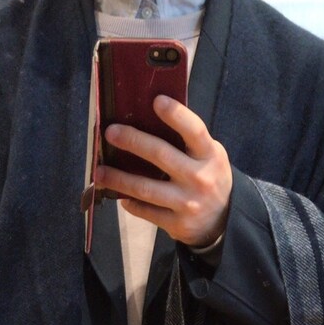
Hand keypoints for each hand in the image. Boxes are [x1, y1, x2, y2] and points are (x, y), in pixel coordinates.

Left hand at [96, 96, 232, 247]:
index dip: (176, 115)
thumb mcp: (209, 156)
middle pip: (160, 155)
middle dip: (132, 141)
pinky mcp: (177, 224)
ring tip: (100, 172)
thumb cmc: (209, 178)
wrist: (223, 221)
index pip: (194, 130)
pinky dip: (131, 203)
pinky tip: (120, 195)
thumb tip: (149, 117)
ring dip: (119, 179)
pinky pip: (146, 212)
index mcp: (210, 155)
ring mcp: (187, 203)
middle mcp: (200, 178)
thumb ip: (188, 141)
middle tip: (110, 133)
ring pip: (146, 188)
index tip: (156, 101)